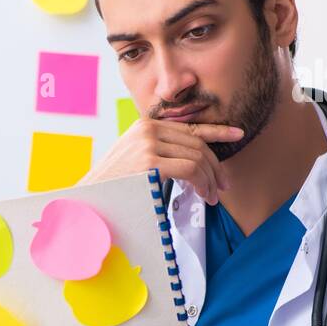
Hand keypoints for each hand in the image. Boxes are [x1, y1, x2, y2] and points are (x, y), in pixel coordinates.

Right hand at [81, 119, 243, 204]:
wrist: (89, 198)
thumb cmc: (114, 186)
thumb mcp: (135, 160)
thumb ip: (159, 152)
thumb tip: (191, 161)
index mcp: (145, 126)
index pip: (189, 127)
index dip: (216, 131)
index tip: (237, 134)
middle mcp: (147, 130)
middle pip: (197, 143)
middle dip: (215, 166)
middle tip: (223, 185)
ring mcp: (148, 144)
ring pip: (197, 157)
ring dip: (210, 179)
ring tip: (212, 197)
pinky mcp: (150, 162)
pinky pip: (190, 169)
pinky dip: (202, 183)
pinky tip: (203, 195)